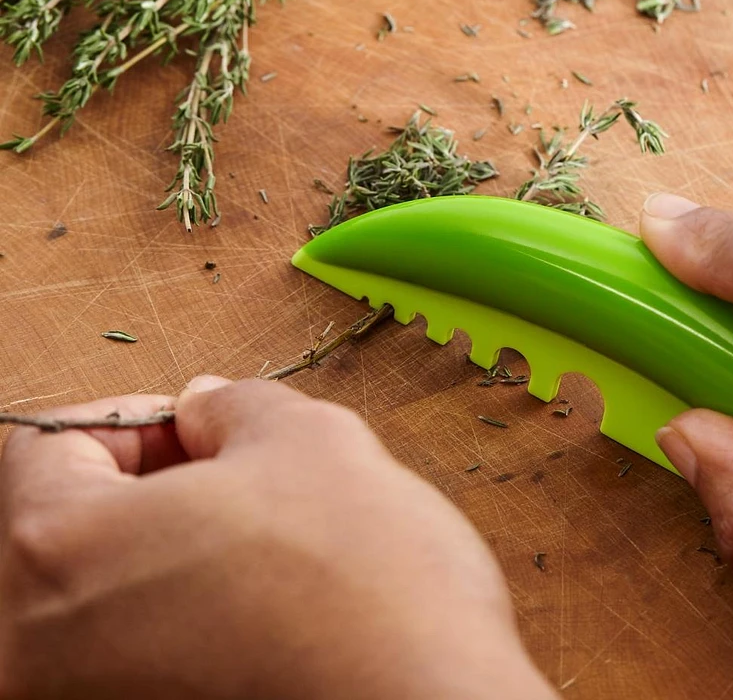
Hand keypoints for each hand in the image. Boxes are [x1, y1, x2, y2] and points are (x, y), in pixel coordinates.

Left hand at [0, 377, 555, 699]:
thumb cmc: (365, 581)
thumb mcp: (306, 438)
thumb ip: (230, 404)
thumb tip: (200, 408)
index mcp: (57, 555)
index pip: (40, 446)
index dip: (130, 415)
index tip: (197, 425)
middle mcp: (37, 658)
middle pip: (62, 526)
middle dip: (150, 483)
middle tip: (237, 475)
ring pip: (104, 594)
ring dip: (171, 551)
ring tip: (263, 546)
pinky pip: (133, 660)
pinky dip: (181, 620)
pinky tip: (263, 611)